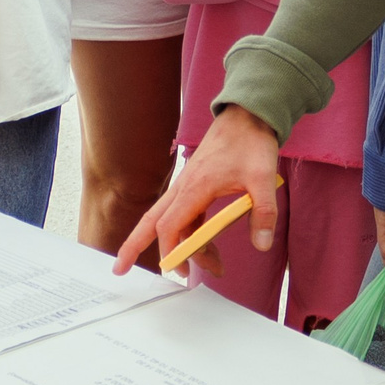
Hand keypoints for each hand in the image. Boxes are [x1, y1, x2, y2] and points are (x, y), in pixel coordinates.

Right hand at [114, 104, 280, 275]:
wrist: (248, 115)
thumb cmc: (250, 142)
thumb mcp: (264, 178)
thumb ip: (264, 212)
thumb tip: (263, 244)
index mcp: (195, 187)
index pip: (170, 226)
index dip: (171, 250)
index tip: (181, 269)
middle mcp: (185, 187)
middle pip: (150, 221)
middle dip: (133, 245)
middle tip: (120, 269)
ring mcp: (189, 186)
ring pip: (169, 220)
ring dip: (179, 245)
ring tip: (209, 266)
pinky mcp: (197, 185)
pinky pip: (184, 214)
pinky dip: (189, 232)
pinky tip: (205, 243)